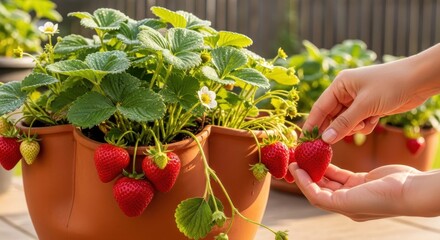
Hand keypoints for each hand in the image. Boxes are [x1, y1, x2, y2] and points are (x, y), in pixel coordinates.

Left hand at [290, 163, 419, 220]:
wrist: (410, 190)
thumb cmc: (381, 198)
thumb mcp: (349, 201)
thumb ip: (327, 198)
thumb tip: (307, 191)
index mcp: (343, 209)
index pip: (315, 195)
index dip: (303, 182)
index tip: (294, 167)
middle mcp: (346, 201)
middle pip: (320, 187)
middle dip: (307, 174)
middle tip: (297, 159)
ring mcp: (354, 190)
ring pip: (330, 179)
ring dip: (317, 168)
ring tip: (306, 156)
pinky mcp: (361, 180)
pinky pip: (341, 173)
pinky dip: (331, 166)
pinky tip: (322, 156)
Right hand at [302, 44, 439, 143]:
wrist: (420, 80)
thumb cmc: (391, 85)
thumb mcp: (365, 106)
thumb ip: (344, 123)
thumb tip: (325, 139)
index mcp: (340, 85)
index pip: (319, 108)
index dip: (311, 125)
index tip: (304, 141)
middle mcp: (345, 92)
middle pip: (331, 117)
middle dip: (336, 128)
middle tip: (329, 145)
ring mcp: (357, 101)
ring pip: (346, 123)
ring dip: (354, 127)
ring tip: (368, 121)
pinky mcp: (368, 108)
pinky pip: (359, 123)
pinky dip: (365, 125)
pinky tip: (376, 119)